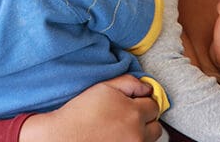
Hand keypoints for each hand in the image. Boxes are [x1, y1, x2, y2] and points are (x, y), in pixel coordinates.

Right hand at [19, 74, 162, 141]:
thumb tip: (147, 89)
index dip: (144, 103)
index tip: (133, 105)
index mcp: (134, 112)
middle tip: (129, 118)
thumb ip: (129, 83)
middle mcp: (137, 133)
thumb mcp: (104, 87)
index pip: (154, 106)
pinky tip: (118, 138)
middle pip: (156, 126)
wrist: (62, 136)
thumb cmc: (81, 111)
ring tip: (123, 129)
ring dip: (142, 133)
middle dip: (146, 120)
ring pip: (149, 140)